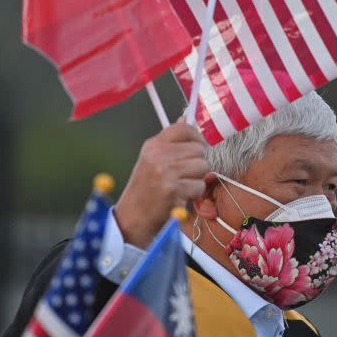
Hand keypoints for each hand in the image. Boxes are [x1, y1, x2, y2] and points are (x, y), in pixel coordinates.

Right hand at [114, 120, 208, 247]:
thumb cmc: (145, 189)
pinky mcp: (173, 190)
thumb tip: (185, 118)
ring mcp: (165, 173)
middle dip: (197, 163)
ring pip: (203, 167)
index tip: (197, 146)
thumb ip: (170, 141)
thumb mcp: (151, 160)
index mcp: (152, 145)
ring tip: (182, 185)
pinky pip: (199, 186)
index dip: (195, 136)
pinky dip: (194, 194)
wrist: (133, 217)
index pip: (183, 128)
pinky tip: (181, 197)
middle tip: (185, 174)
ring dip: (197, 179)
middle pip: (198, 149)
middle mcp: (158, 156)